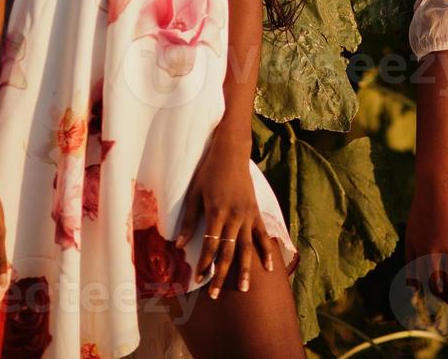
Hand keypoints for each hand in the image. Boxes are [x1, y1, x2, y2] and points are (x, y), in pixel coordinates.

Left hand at [174, 140, 275, 297]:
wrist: (231, 153)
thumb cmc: (209, 172)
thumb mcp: (194, 193)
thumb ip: (189, 220)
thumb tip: (178, 244)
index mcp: (216, 212)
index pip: (210, 245)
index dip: (204, 264)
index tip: (199, 280)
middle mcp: (233, 216)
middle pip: (228, 251)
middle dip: (221, 274)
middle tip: (215, 294)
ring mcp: (247, 215)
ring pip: (247, 247)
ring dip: (245, 269)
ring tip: (244, 288)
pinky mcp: (256, 211)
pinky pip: (262, 234)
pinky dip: (266, 251)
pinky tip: (269, 267)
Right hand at [403, 174, 447, 310]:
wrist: (436, 184)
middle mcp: (433, 251)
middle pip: (436, 283)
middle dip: (444, 295)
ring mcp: (419, 245)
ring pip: (421, 276)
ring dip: (430, 288)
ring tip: (437, 293)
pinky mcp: (410, 239)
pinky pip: (409, 264)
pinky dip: (412, 276)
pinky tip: (415, 285)